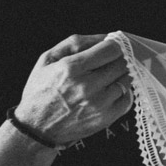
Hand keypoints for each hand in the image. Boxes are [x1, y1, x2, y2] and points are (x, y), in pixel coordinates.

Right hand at [13, 35, 133, 146]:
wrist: (36, 128)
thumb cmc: (41, 90)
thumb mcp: (48, 59)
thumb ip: (76, 43)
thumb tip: (105, 37)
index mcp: (71, 68)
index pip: (111, 49)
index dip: (115, 45)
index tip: (113, 45)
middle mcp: (87, 86)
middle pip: (122, 63)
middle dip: (118, 59)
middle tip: (110, 61)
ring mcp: (99, 103)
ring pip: (127, 79)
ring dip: (121, 75)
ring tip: (106, 77)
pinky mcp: (106, 118)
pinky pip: (128, 97)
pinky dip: (123, 92)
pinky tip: (109, 91)